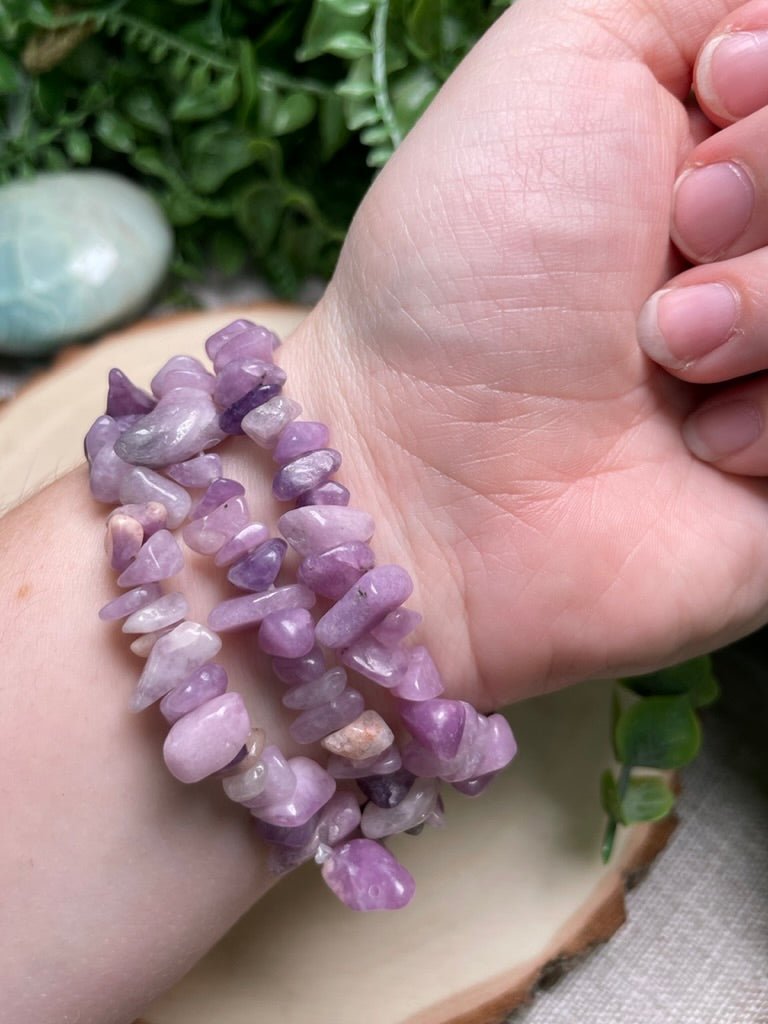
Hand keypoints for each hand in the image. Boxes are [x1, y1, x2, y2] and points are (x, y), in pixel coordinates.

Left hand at [290, 0, 767, 707]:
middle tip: (675, 232)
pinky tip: (697, 440)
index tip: (714, 91)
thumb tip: (762, 27)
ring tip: (665, 347)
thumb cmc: (471, 264)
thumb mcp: (563, 55)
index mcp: (722, 141)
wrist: (428, 469)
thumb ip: (686, 2)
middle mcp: (760, 253)